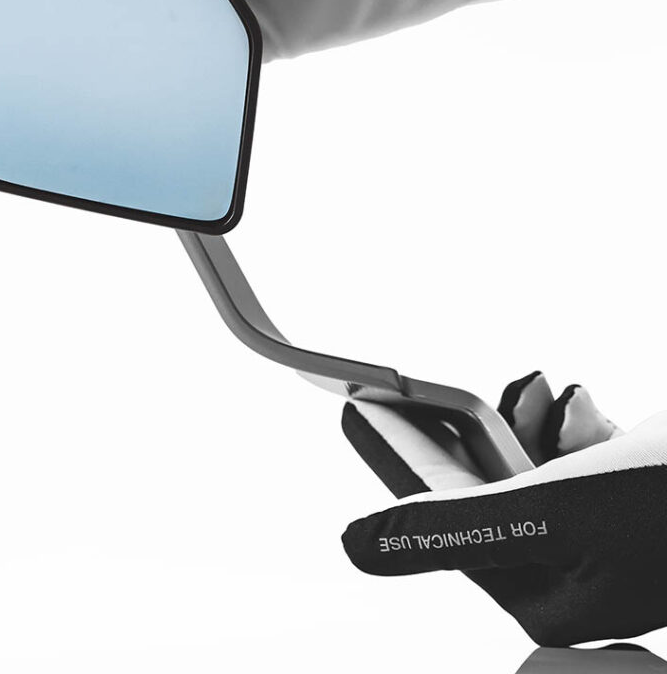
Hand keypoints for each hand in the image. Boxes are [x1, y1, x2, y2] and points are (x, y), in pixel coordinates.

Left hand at [341, 372, 666, 646]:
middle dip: (449, 434)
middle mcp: (575, 576)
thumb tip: (355, 548)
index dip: (392, 453)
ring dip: (516, 424)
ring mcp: (606, 540)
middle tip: (397, 386)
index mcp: (550, 596)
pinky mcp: (632, 502)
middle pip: (479, 492)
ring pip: (523, 470)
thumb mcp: (560, 510)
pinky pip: (567, 461)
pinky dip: (563, 428)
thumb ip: (455, 529)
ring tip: (535, 390)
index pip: (442, 518)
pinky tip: (575, 403)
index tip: (352, 404)